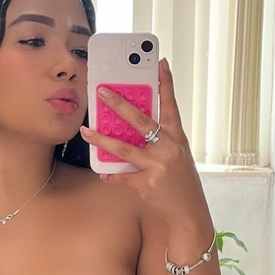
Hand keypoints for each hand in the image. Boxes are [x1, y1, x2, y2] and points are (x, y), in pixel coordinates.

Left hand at [80, 59, 209, 229]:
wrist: (188, 212)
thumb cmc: (182, 182)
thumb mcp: (178, 156)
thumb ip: (160, 142)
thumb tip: (133, 129)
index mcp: (178, 138)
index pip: (171, 105)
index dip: (166, 83)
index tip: (160, 63)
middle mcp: (168, 149)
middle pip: (141, 121)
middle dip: (119, 104)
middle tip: (103, 91)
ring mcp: (157, 166)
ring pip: (124, 149)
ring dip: (101, 139)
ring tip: (86, 131)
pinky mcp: (147, 184)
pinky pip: (123, 177)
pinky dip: (111, 176)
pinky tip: (102, 173)